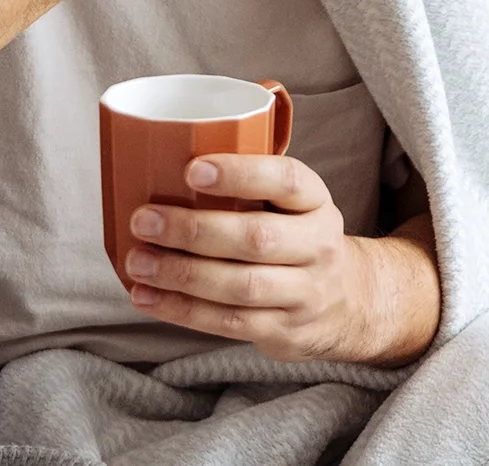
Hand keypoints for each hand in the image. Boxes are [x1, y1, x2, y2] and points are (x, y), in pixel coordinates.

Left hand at [121, 154, 440, 366]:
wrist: (350, 300)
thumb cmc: (297, 237)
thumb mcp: (292, 203)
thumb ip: (249, 184)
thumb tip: (163, 158)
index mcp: (315, 202)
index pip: (287, 180)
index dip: (241, 173)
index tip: (192, 168)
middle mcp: (318, 246)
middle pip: (257, 238)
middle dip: (194, 230)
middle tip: (143, 219)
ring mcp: (304, 293)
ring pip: (240, 287)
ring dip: (181, 275)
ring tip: (137, 261)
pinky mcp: (283, 331)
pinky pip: (228, 323)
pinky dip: (182, 311)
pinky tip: (146, 296)